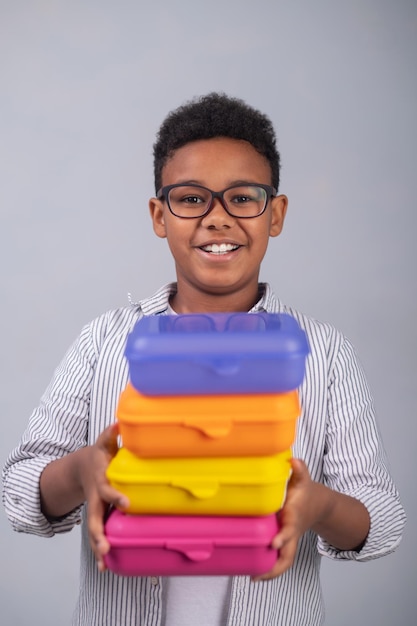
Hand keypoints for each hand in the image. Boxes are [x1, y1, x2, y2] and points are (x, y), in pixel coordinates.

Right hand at [81, 423, 128, 571]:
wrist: (81, 468)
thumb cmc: (98, 455)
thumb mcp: (103, 444)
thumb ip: (110, 435)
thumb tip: (119, 422)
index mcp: (100, 481)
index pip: (108, 490)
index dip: (116, 497)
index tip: (127, 504)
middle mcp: (95, 498)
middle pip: (94, 518)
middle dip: (99, 533)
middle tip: (106, 546)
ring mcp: (94, 509)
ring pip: (94, 530)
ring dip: (98, 546)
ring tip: (103, 563)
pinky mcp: (97, 516)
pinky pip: (97, 534)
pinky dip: (99, 550)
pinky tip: (105, 566)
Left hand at [253, 457, 316, 580]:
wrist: (320, 505)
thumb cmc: (307, 492)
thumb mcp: (304, 479)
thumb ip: (300, 469)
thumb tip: (293, 459)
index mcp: (295, 518)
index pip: (290, 530)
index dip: (282, 537)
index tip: (273, 544)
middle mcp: (293, 533)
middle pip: (288, 557)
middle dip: (274, 569)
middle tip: (256, 576)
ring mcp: (290, 540)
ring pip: (283, 562)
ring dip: (270, 572)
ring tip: (252, 578)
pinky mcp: (285, 542)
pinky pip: (279, 558)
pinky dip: (268, 566)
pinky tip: (252, 570)